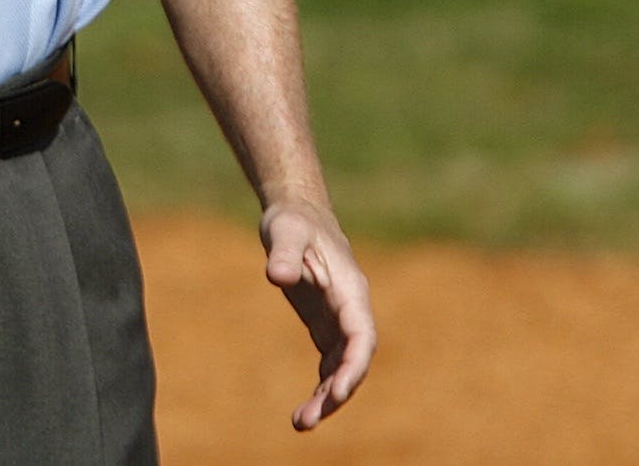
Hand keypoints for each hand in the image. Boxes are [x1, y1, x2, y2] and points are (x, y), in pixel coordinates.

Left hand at [260, 196, 375, 430]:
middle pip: (353, 360)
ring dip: (327, 398)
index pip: (361, 335)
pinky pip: (329, 364)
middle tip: (308, 420)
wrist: (298, 214)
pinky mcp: (325, 325)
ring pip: (342, 368)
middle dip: (337, 392)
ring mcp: (339, 320)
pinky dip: (321, 388)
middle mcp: (350, 310)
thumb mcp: (286, 230)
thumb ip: (284, 254)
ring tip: (300, 424)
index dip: (354, 365)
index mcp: (350, 290)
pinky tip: (305, 412)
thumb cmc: (294, 220)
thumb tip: (277, 277)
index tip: (340, 392)